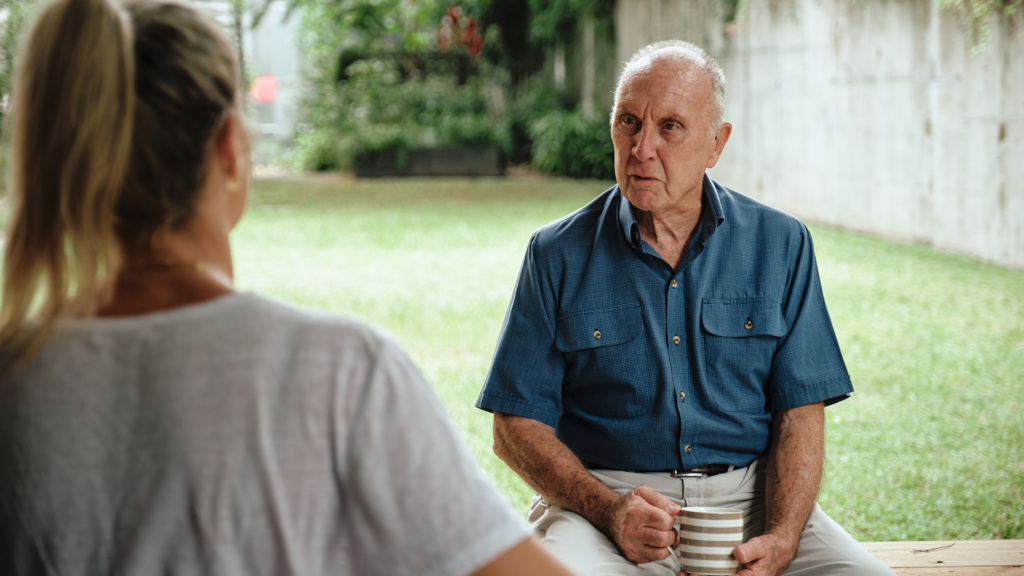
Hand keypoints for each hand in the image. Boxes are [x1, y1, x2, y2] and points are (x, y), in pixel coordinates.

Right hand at [605, 485, 680, 564]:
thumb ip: (661, 499)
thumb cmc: (628, 505)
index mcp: (636, 513)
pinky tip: (655, 543)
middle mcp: (632, 531)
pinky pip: (654, 559)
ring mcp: (631, 545)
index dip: (670, 519)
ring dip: (666, 545)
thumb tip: (676, 510)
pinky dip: (658, 551)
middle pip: (664, 538)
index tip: (667, 518)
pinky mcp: (632, 555)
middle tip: (666, 528)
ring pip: (661, 553)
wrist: (609, 515)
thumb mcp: (643, 492)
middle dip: (671, 534)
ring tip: (662, 536)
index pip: (665, 521)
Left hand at [677, 532, 796, 575]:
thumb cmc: (771, 548)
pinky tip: (692, 570)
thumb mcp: (763, 546)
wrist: (778, 550)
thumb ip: (751, 550)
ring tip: (682, 573)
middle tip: (682, 574)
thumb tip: (739, 554)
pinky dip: (706, 574)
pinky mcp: (733, 575)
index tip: (694, 575)